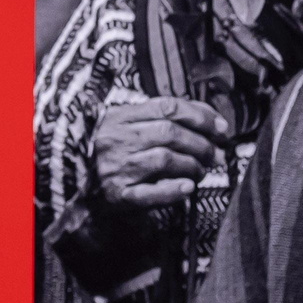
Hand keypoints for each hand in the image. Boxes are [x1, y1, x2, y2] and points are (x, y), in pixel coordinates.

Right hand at [88, 95, 227, 216]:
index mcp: (120, 117)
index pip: (167, 107)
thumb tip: (212, 119)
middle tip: (215, 154)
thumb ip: (164, 118)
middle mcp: (116, 139)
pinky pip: (150, 193)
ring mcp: (115, 168)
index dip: (200, 116)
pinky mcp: (118, 195)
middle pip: (169, 133)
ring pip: (164, 159)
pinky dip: (174, 190)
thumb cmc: (115, 154)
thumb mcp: (130, 126)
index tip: (220, 128)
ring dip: (192, 165)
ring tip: (201, 171)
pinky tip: (188, 187)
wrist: (82, 188)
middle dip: (201, 144)